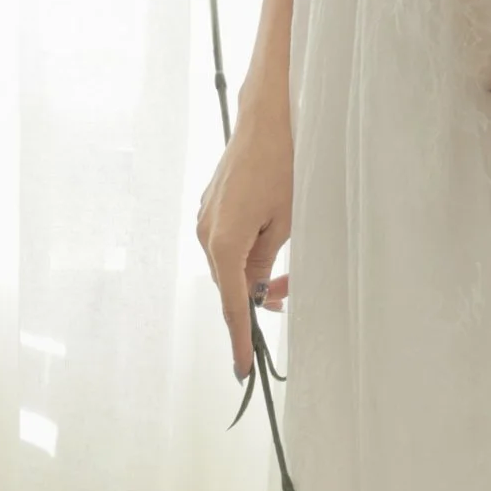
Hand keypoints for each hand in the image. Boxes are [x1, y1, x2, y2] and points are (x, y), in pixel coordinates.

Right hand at [196, 97, 292, 380]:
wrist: (266, 119)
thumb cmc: (282, 167)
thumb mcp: (285, 222)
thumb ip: (265, 262)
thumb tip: (255, 288)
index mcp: (224, 244)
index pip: (234, 305)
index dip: (240, 340)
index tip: (243, 371)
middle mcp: (206, 234)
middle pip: (229, 287)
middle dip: (254, 303)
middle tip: (285, 304)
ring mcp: (204, 219)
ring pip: (228, 265)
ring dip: (251, 276)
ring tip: (283, 276)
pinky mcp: (211, 207)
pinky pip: (226, 244)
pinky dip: (244, 255)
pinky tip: (266, 248)